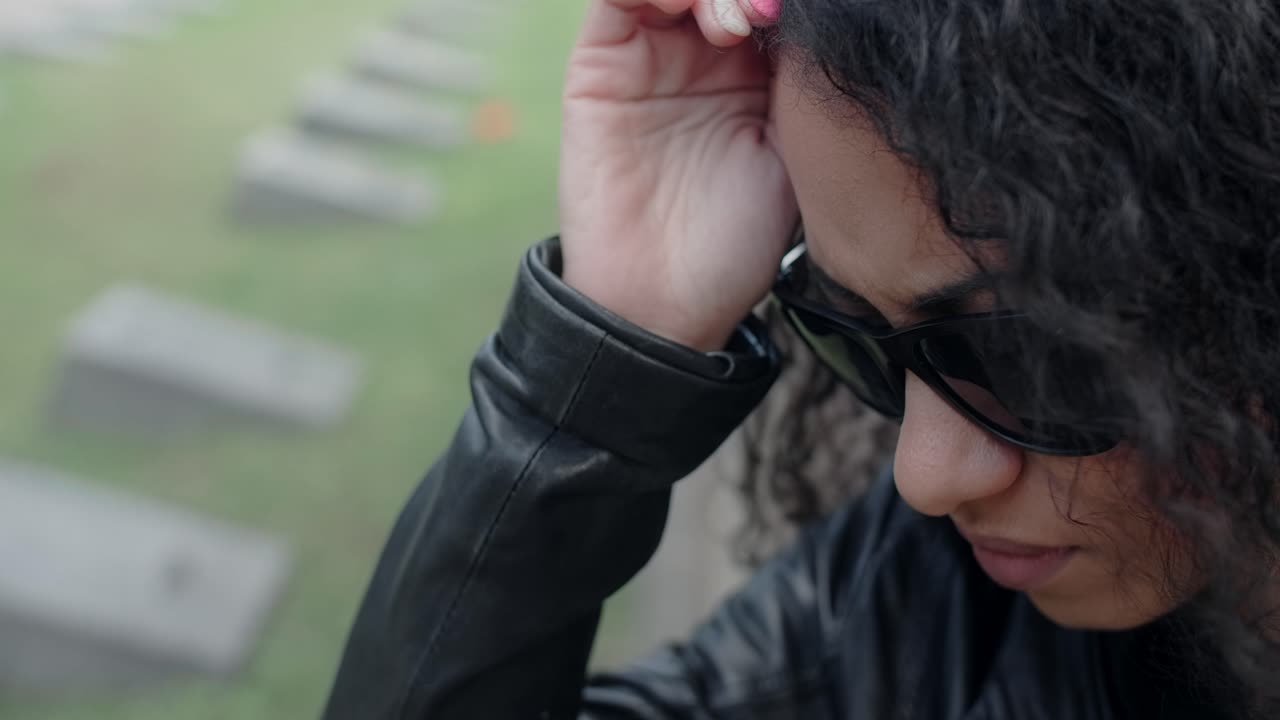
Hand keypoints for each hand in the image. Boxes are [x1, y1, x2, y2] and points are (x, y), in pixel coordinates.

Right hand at [560, 0, 796, 351]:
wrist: (663, 301)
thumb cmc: (736, 243)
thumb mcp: (795, 148)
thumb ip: (803, 73)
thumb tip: (832, 13)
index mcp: (755, 67)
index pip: (770, 1)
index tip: (817, 17)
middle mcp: (703, 50)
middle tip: (777, 11)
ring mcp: (651, 51)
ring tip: (744, 19)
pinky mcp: (601, 60)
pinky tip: (707, 14)